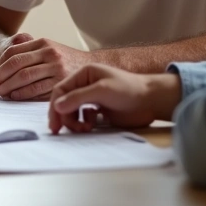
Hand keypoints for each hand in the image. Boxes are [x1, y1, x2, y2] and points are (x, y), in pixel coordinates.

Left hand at [0, 34, 91, 100]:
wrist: (93, 67)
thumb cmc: (66, 60)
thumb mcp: (50, 48)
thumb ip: (31, 50)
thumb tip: (4, 59)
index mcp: (43, 43)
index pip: (13, 52)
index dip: (0, 65)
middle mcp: (49, 53)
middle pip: (16, 64)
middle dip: (1, 76)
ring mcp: (56, 67)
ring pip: (24, 77)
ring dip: (8, 86)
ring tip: (1, 92)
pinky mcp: (61, 81)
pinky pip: (36, 89)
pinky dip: (22, 93)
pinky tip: (14, 96)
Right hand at [47, 64, 181, 134]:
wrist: (151, 101)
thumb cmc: (128, 90)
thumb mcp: (101, 91)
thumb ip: (78, 98)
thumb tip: (57, 107)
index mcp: (84, 74)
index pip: (61, 90)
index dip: (55, 106)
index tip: (54, 124)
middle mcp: (86, 85)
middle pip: (64, 102)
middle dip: (64, 117)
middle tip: (65, 131)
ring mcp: (92, 99)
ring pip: (73, 112)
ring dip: (74, 122)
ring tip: (85, 128)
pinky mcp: (99, 111)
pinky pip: (83, 118)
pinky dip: (84, 123)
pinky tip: (92, 125)